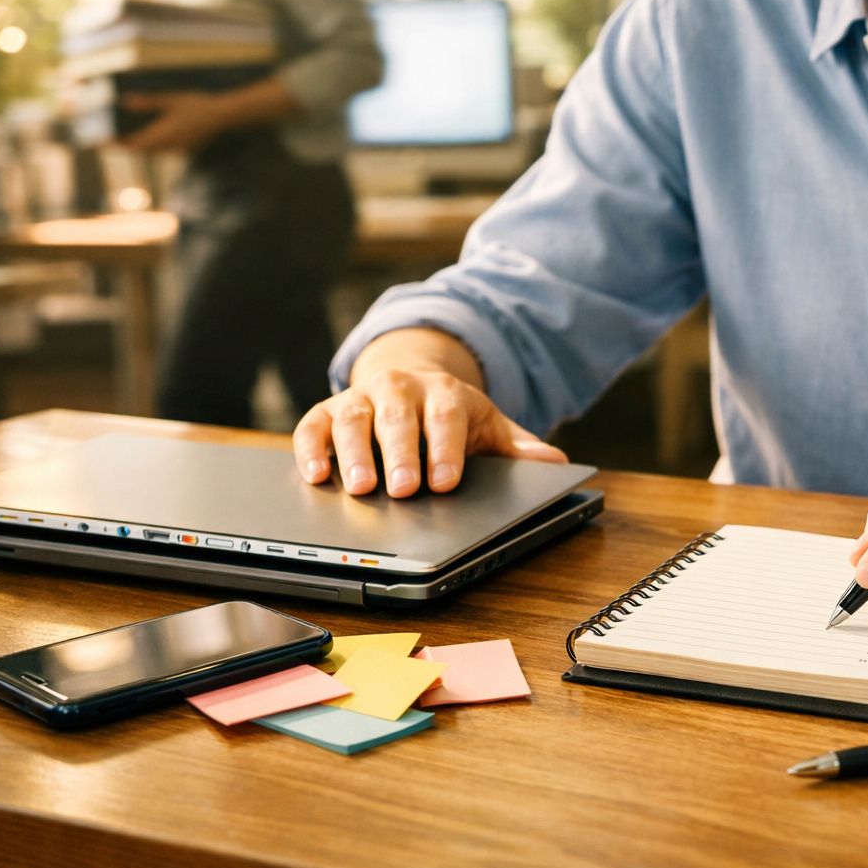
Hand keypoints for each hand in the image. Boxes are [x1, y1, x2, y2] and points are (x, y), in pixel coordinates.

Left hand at [119, 91, 224, 151]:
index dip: (117, 145)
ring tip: (127, 138)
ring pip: (152, 152)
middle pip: (141, 151)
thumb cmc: (197, 105)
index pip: (133, 145)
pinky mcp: (185, 149)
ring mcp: (178, 150)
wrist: (224, 116)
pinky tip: (151, 137)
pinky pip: (163, 151)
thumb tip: (126, 102)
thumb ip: (148, 103)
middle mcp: (169, 147)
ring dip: (139, 147)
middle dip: (126, 146)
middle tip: (111, 139)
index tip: (102, 141)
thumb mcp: (171, 100)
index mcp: (163, 135)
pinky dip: (152, 146)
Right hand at [292, 367, 566, 498]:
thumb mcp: (488, 425)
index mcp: (443, 393)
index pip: (445, 418)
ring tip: (360, 488)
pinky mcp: (326, 411)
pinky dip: (311, 449)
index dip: (445, 449)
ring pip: (352, 421)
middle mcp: (398, 389)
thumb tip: (555, 461)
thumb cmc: (450, 415)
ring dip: (353, 454)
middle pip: (397, 418)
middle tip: (404, 489)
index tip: (446, 482)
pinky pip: (313, 427)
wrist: (411, 378)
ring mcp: (360, 398)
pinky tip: (316, 475)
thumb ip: (517, 447)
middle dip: (400, 454)